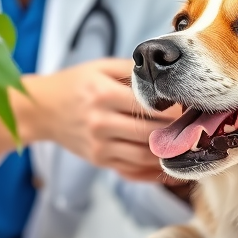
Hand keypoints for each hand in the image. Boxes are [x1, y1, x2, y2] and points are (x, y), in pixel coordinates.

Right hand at [24, 58, 178, 180]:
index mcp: (103, 95)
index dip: (175, 108)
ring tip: (188, 145)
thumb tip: (166, 75)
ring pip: (145, 157)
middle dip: (177, 132)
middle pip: (151, 134)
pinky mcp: (100, 161)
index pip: (148, 106)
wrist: (41, 110)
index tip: (192, 105)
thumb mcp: (100, 67)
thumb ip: (132, 70)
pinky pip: (132, 171)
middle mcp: (101, 122)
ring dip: (169, 154)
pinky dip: (153, 171)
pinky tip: (169, 164)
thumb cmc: (74, 84)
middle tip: (197, 127)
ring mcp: (100, 146)